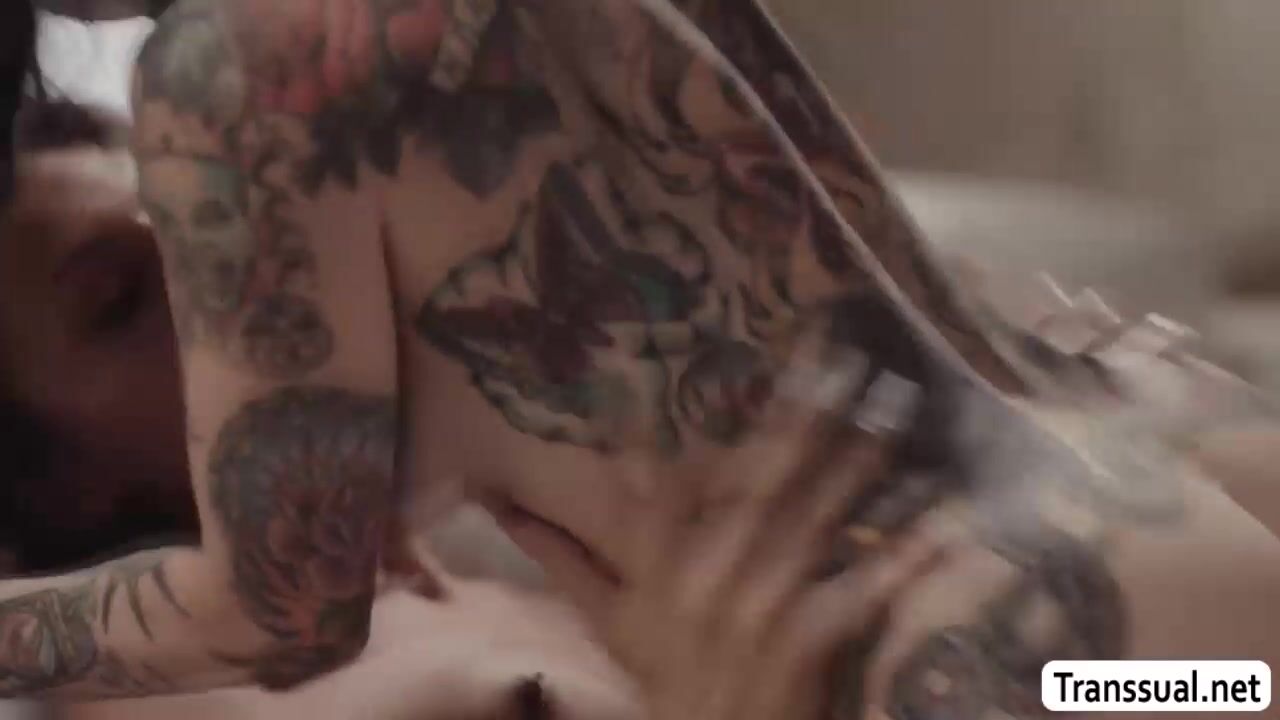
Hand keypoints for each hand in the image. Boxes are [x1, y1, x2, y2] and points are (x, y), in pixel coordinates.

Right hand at [492, 352, 943, 719]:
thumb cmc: (664, 683)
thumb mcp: (606, 620)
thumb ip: (557, 556)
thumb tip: (496, 501)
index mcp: (658, 562)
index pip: (659, 474)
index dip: (673, 408)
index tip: (686, 351)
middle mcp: (707, 572)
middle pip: (757, 478)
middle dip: (802, 413)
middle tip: (839, 354)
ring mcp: (760, 603)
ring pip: (813, 514)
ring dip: (859, 456)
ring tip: (895, 403)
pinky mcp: (808, 636)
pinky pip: (863, 585)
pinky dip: (907, 553)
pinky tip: (947, 517)